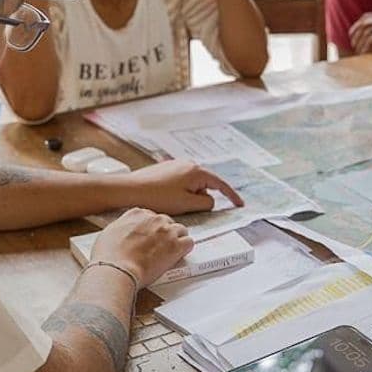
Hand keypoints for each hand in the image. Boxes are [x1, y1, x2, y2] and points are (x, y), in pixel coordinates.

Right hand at [91, 208, 192, 287]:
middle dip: (164, 233)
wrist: (117, 269)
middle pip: (166, 222)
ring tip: (171, 251)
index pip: (150, 216)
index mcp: (137, 214)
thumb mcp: (109, 232)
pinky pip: (189, 242)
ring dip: (177, 239)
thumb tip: (124, 232)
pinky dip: (185, 249)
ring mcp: (166, 231)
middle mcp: (154, 219)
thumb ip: (121, 227)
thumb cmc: (109, 256)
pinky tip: (179, 255)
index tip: (150, 236)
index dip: (152, 228)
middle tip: (160, 246)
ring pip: (181, 230)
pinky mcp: (176, 245)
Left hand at [120, 159, 242, 214]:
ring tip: (172, 204)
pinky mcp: (166, 169)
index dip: (232, 196)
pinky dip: (179, 193)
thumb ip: (206, 203)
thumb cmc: (158, 197)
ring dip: (188, 197)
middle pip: (205, 185)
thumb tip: (210, 200)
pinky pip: (181, 183)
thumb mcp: (187, 204)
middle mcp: (189, 164)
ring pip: (192, 186)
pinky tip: (165, 198)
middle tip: (186, 208)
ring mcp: (177, 165)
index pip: (220, 184)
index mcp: (197, 171)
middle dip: (200, 199)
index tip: (239, 205)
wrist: (131, 189)